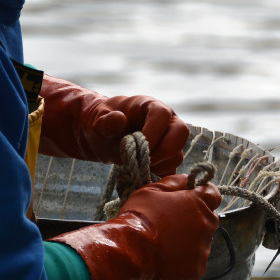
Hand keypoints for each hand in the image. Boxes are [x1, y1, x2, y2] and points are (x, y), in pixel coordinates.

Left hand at [39, 76, 187, 177]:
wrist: (104, 137)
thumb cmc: (103, 124)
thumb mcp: (99, 120)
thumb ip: (107, 120)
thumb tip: (120, 119)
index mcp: (150, 106)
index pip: (162, 114)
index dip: (154, 131)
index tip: (139, 146)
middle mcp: (166, 121)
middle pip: (181, 132)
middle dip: (164, 150)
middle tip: (143, 160)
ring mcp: (169, 139)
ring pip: (178, 153)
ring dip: (160, 164)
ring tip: (138, 165)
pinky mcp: (168, 157)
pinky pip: (172, 168)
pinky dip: (160, 174)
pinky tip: (142, 172)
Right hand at [51, 174, 220, 279]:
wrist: (130, 251)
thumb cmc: (140, 216)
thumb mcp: (153, 189)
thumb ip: (175, 181)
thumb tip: (188, 180)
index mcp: (199, 203)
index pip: (213, 194)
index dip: (202, 193)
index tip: (190, 196)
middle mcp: (207, 225)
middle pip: (208, 218)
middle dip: (194, 217)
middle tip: (171, 221)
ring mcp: (203, 249)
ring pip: (202, 240)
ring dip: (190, 238)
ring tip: (166, 241)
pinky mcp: (197, 269)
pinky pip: (195, 260)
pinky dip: (185, 258)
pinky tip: (167, 255)